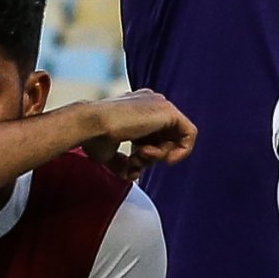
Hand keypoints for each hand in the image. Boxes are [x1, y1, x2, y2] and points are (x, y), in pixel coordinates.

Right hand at [79, 90, 197, 174]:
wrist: (89, 125)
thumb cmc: (92, 137)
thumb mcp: (109, 152)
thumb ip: (124, 161)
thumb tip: (131, 174)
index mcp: (136, 108)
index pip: (153, 136)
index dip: (146, 155)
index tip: (132, 164)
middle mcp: (150, 103)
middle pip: (166, 137)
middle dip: (153, 156)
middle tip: (136, 162)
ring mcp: (160, 104)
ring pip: (175, 137)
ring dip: (160, 155)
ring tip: (141, 155)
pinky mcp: (168, 111)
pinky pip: (189, 134)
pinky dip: (182, 151)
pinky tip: (166, 159)